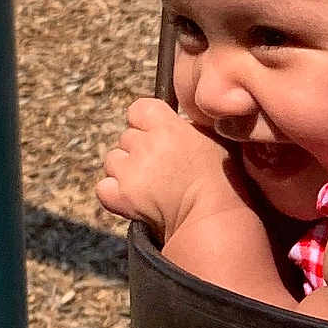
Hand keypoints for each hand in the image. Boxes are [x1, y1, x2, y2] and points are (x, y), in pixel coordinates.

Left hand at [97, 97, 246, 241]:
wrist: (213, 218)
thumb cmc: (223, 181)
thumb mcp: (217, 140)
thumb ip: (192, 127)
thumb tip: (179, 125)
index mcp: (167, 126)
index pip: (139, 109)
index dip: (146, 122)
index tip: (158, 134)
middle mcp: (144, 144)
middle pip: (127, 137)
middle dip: (140, 149)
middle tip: (162, 167)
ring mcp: (129, 171)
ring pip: (112, 161)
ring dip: (126, 170)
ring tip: (150, 184)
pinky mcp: (120, 196)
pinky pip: (104, 187)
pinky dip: (114, 193)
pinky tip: (134, 198)